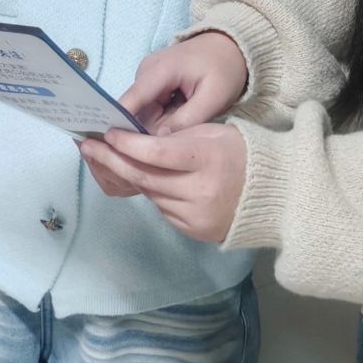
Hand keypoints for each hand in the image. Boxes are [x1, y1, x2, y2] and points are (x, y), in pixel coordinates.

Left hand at [77, 123, 247, 242]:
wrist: (274, 192)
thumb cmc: (240, 151)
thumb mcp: (213, 132)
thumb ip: (177, 137)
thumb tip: (138, 141)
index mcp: (207, 159)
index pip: (156, 153)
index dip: (127, 144)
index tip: (107, 134)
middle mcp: (200, 191)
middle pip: (145, 177)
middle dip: (112, 160)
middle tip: (88, 147)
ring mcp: (196, 215)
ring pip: (150, 194)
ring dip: (130, 176)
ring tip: (110, 159)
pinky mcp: (195, 231)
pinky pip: (163, 209)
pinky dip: (153, 193)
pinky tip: (145, 179)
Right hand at [119, 32, 249, 132]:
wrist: (229, 47)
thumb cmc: (224, 70)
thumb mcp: (213, 98)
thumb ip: (187, 120)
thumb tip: (158, 142)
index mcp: (159, 70)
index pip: (130, 101)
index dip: (120, 126)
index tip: (116, 151)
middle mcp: (145, 72)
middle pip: (136, 112)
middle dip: (151, 132)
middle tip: (178, 143)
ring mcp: (146, 76)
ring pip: (143, 113)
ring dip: (160, 126)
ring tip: (185, 127)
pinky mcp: (151, 83)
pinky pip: (150, 109)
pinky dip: (163, 118)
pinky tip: (181, 119)